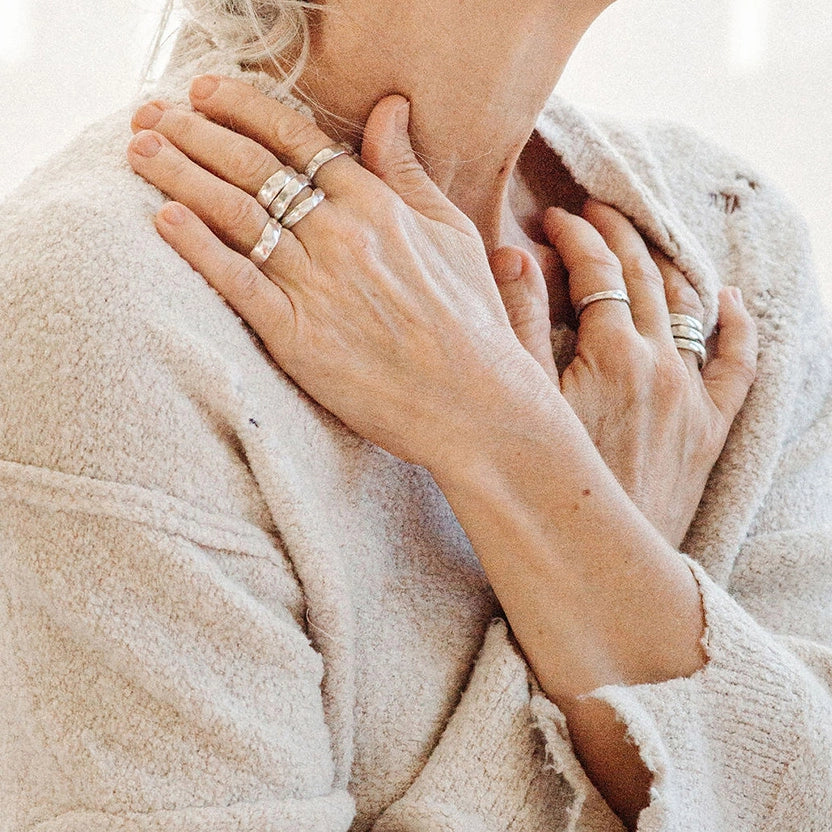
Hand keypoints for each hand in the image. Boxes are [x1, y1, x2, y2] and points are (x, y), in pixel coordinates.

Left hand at [127, 76, 540, 467]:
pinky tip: (163, 219)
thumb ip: (409, 170)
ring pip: (235, 215)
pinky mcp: (297, 336)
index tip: (205, 92)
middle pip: (252, 167)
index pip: (296, 140)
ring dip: (179, 175)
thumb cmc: (470, 322)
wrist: (473, 403)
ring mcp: (316, 284)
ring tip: (140, 150)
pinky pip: (237, 281)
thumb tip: (388, 108)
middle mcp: (340, 234)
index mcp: (377, 205)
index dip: (244, 109)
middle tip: (151, 113)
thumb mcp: (453, 233)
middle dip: (194, 132)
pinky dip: (197, 247)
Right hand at [488, 203, 757, 546]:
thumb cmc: (544, 483)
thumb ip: (517, 326)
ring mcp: (690, 395)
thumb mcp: (520, 402)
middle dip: (617, 234)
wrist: (593, 555)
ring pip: (687, 307)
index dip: (573, 237)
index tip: (553, 219)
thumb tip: (512, 257)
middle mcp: (659, 365)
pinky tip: (730, 301)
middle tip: (595, 210)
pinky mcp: (709, 428)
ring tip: (643, 241)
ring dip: (665, 264)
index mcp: (610, 354)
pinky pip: (738, 365)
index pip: (596, 271)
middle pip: (643, 276)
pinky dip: (739, 327)